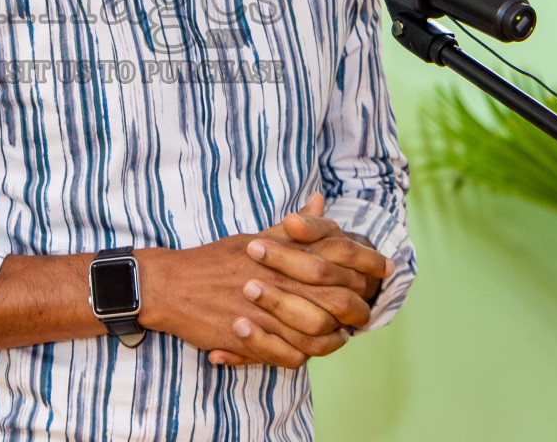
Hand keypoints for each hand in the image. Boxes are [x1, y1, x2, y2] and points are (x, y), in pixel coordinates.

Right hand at [206, 192, 392, 366]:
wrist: (171, 285)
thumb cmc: (215, 260)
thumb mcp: (256, 235)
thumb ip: (294, 227)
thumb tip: (320, 200)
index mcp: (282, 250)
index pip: (339, 253)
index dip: (368, 263)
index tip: (385, 268)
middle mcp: (278, 278)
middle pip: (337, 296)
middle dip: (358, 306)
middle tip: (364, 311)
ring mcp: (265, 309)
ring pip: (319, 330)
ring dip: (335, 336)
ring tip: (341, 335)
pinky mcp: (251, 337)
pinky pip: (290, 355)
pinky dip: (306, 355)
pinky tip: (311, 350)